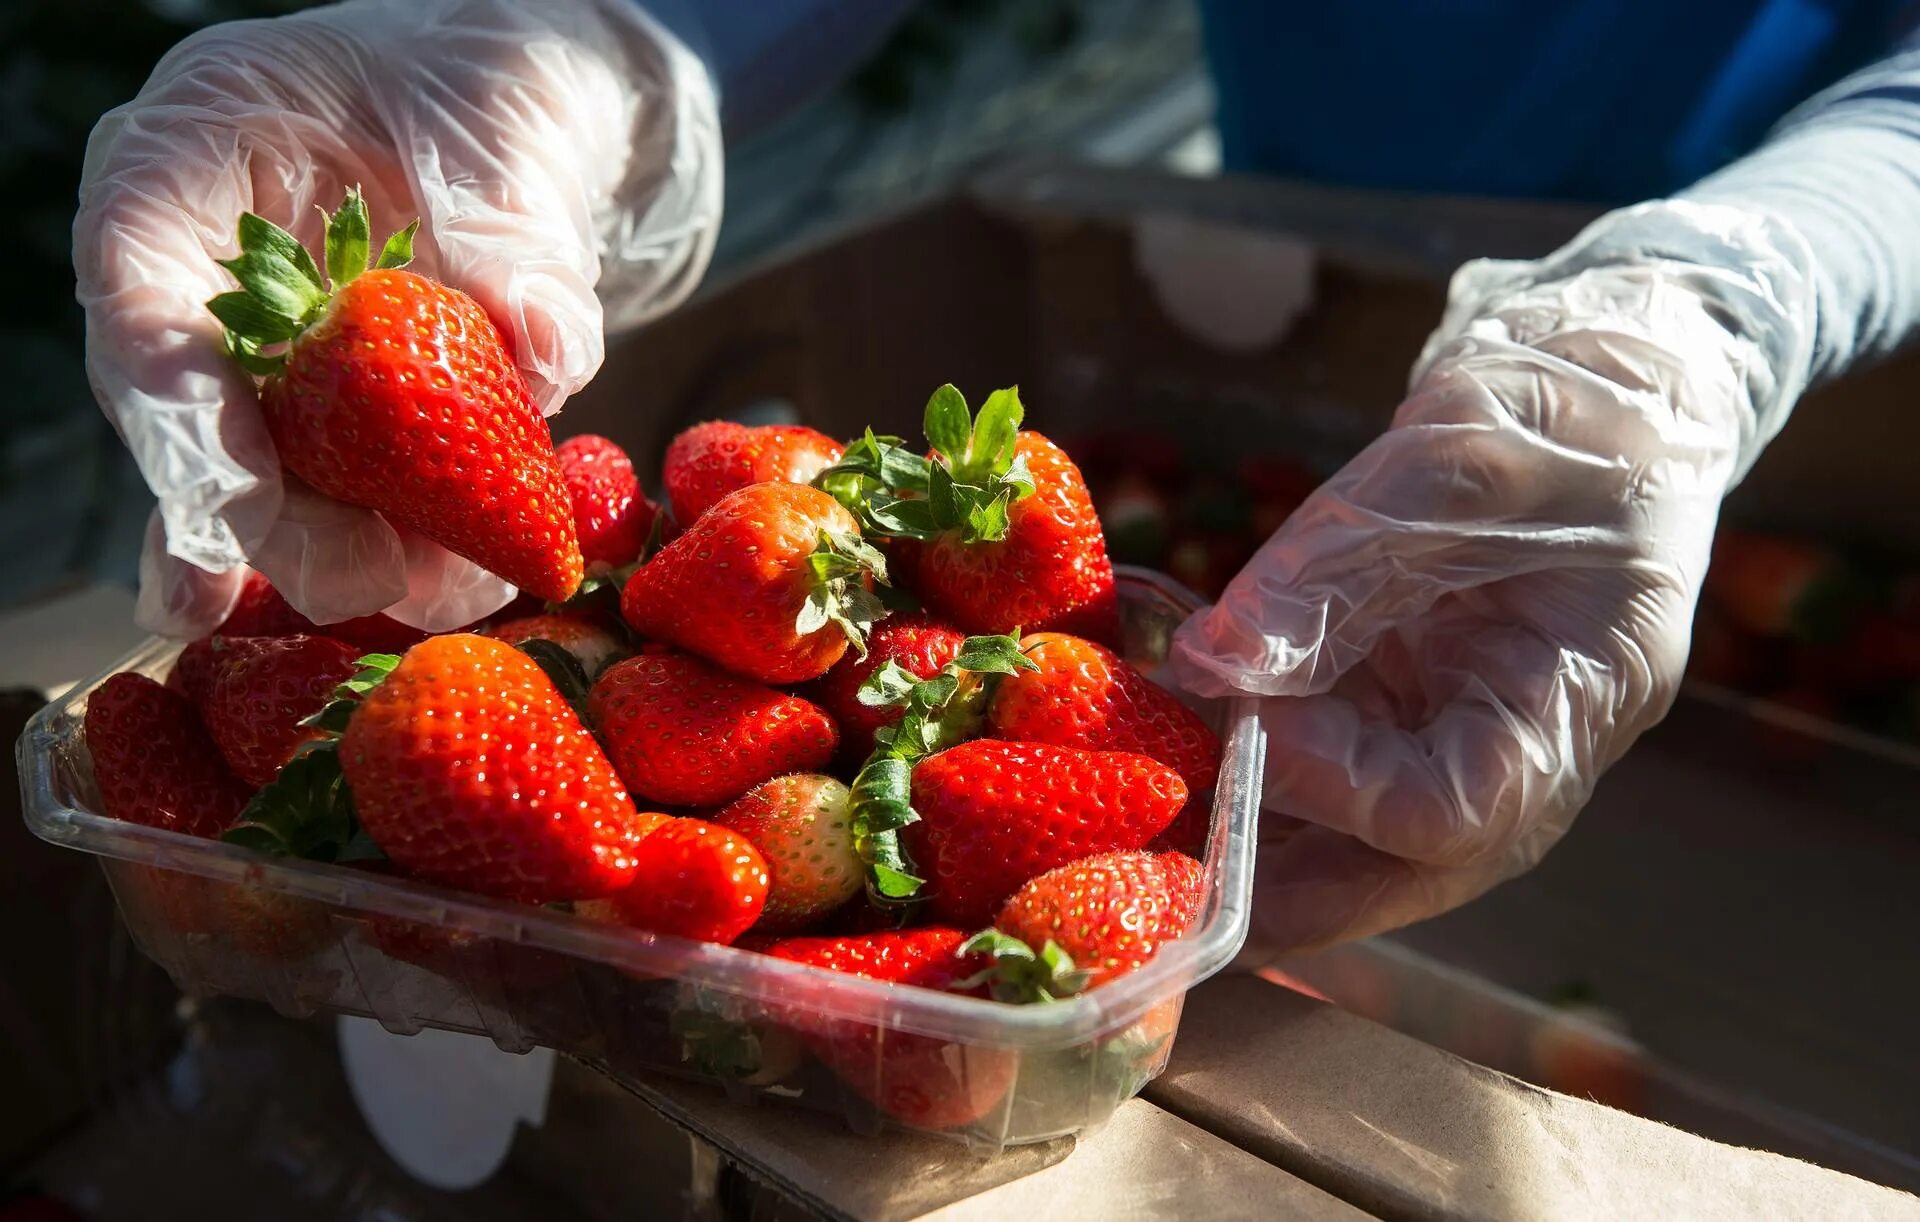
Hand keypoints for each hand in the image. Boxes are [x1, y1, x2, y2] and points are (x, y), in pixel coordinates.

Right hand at [76, 0, 720, 635]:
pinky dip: (398, 536)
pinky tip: (440, 585)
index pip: (142, 305)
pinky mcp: (344, 404)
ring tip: (445, 592)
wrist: (532, 107)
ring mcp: (269, 346)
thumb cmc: (489, 83)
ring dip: (349, 549)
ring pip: (270, 477)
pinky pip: (345, 487)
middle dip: (279, 521)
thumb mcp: (503, 126)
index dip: (183, 420)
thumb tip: (543, 353)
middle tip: (368, 578)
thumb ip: (512, 238)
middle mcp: (203, 272)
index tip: (238, 503)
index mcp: (185, 165)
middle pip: (196, 422)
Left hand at [1172, 202, 1815, 958]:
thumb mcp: (1452, 467)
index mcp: (1579, 696)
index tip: (1251, 725)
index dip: (1341, 790)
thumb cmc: (1561, 416)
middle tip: (1166, 893)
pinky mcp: (1411, 716)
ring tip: (1148, 854)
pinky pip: (1333, 785)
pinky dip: (1257, 789)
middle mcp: (1528, 754)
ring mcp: (1466, 742)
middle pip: (1405, 871)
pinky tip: (1171, 776)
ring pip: (1362, 849)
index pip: (1458, 814)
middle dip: (1284, 890)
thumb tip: (1210, 666)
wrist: (1609, 398)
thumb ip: (1333, 568)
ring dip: (1257, 857)